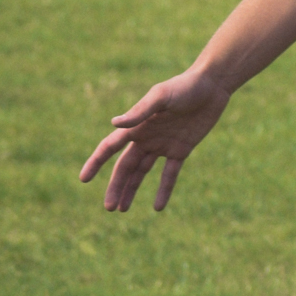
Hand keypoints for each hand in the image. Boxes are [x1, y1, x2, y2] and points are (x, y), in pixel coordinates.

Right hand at [79, 70, 230, 212]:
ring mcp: (163, 144)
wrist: (212, 85)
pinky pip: (170, 174)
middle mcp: (146, 137)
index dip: (96, 162)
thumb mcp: (161, 97)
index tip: (84, 179)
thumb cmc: (184, 86)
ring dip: (132, 190)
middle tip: (109, 208)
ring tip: (123, 210)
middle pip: (125, 166)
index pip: (110, 147)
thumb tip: (114, 124)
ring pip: (142, 172)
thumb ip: (140, 111)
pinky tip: (157, 207)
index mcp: (137, 126)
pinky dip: (164, 190)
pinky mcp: (181, 149)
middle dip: (116, 186)